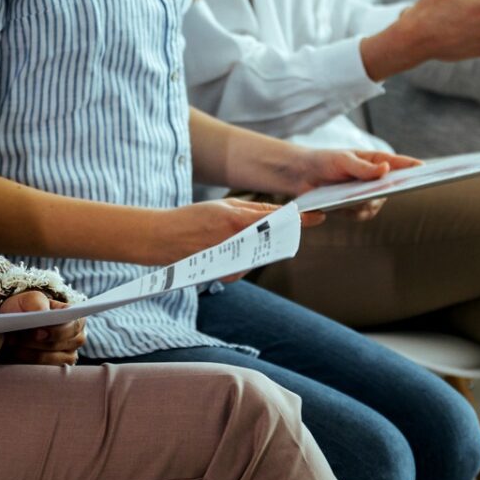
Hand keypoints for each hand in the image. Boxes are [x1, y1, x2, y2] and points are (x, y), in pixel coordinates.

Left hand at [0, 291, 85, 365]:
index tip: (37, 332)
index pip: (73, 327)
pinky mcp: (55, 369)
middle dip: (34, 342)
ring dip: (26, 351)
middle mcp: (77, 339)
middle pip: (59, 345)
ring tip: (11, 342)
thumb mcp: (29, 299)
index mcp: (76, 319)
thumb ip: (37, 302)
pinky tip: (15, 352)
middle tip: (14, 336)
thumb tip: (44, 312)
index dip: (55, 331)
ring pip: (48, 358)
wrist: (14, 324)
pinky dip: (25, 360)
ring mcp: (68, 356)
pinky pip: (41, 369)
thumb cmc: (25, 309)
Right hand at [149, 200, 323, 264]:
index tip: (317, 217)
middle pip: (275, 241)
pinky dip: (247, 256)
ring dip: (265, 245)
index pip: (278, 221)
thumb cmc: (190, 218)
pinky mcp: (227, 274)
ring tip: (252, 235)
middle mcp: (237, 243)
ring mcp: (232, 262)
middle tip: (292, 225)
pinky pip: (247, 264)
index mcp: (237, 221)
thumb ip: (254, 210)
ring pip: (262, 254)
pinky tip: (235, 248)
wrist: (161, 239)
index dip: (300, 220)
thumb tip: (280, 212)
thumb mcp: (223, 205)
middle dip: (283, 233)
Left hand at [287, 148, 420, 220]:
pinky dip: (349, 211)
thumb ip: (363, 167)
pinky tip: (334, 206)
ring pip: (374, 205)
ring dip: (362, 203)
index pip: (400, 164)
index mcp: (376, 161)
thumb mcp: (343, 160)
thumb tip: (386, 169)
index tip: (426, 168)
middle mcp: (375, 180)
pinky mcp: (354, 209)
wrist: (303, 175)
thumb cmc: (326, 161)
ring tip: (346, 197)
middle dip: (386, 192)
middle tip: (378, 192)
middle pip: (390, 190)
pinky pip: (360, 215)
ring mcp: (366, 196)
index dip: (413, 167)